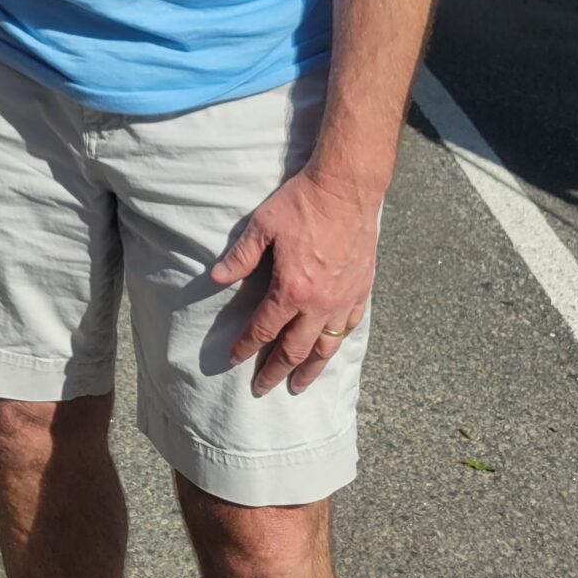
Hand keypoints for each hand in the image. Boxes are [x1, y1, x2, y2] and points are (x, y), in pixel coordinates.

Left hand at [211, 165, 378, 396]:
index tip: (233, 359)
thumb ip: (241, 256)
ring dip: (310, 370)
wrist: (346, 188)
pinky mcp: (361, 291)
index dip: (246, 346)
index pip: (263, 328)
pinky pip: (349, 328)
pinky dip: (337, 344)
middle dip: (276, 371)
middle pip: (294, 349)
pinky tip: (330, 350)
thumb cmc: (302, 203)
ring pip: (325, 347)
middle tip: (263, 388)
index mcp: (291, 289)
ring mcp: (343, 300)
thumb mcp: (263, 225)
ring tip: (298, 386)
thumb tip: (216, 277)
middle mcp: (318, 303)